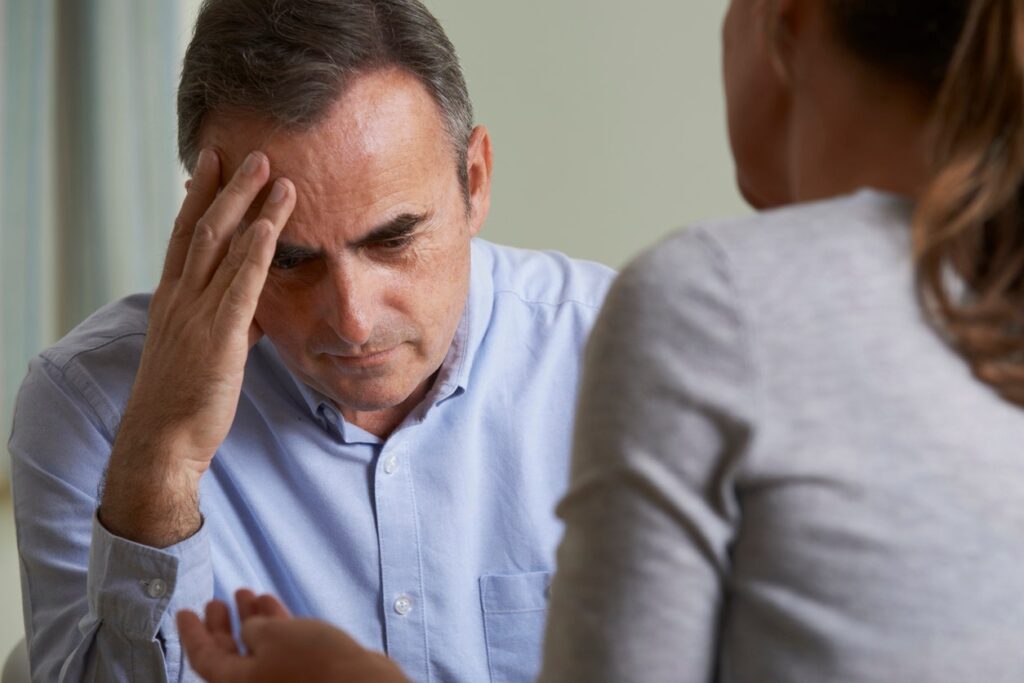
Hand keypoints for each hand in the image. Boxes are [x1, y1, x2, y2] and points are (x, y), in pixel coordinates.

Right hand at [99, 149, 295, 546]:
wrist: (162, 441)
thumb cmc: (183, 399)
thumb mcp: (203, 350)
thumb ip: (227, 322)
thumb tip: (253, 310)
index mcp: (172, 299)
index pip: (184, 236)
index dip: (200, 197)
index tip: (213, 163)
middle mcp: (180, 298)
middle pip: (202, 229)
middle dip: (227, 188)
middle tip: (250, 152)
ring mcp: (196, 314)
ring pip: (222, 247)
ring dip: (249, 207)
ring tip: (272, 172)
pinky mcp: (218, 337)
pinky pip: (239, 285)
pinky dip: (256, 252)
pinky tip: (271, 225)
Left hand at [178, 590, 410, 682]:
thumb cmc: (314, 663)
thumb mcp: (272, 634)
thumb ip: (252, 627)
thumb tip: (250, 628)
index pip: (203, 657)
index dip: (192, 632)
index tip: (184, 611)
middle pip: (228, 655)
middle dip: (221, 625)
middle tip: (215, 602)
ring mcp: (281, 681)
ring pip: (256, 650)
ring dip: (250, 620)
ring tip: (246, 593)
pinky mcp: (305, 676)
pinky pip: (280, 650)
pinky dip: (275, 627)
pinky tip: (272, 604)